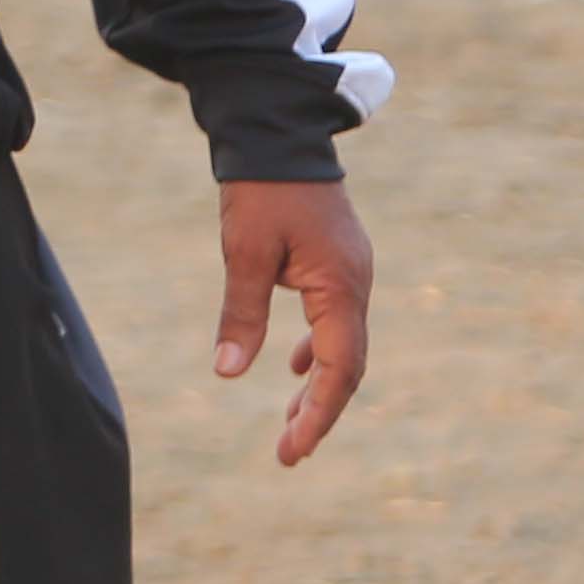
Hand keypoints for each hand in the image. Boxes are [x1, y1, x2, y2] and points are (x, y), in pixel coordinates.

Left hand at [213, 177, 372, 467]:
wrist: (279, 132)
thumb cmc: (261, 189)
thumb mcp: (244, 252)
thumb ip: (241, 313)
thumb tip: (227, 372)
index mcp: (340, 286)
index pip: (338, 371)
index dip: (317, 416)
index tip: (290, 451)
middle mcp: (356, 283)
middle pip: (348, 366)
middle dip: (320, 411)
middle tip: (287, 451)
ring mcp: (352, 271)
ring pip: (344, 344)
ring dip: (319, 385)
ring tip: (290, 420)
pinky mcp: (339, 261)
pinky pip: (337, 319)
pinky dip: (318, 350)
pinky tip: (294, 367)